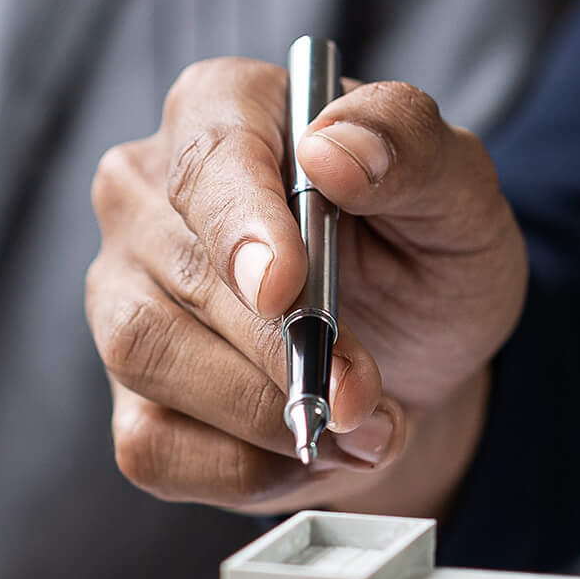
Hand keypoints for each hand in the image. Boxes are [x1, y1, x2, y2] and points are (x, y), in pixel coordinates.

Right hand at [86, 56, 527, 515]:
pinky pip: (153, 445)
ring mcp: (121, 294)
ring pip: (149, 356)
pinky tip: (306, 452)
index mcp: (224, 109)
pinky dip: (246, 468)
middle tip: (365, 395)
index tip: (284, 289)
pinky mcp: (127, 392)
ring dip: (264, 412)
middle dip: (284, 350)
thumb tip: (335, 149)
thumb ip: (411, 145)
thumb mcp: (458, 195)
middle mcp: (147, 195)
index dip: (243, 228)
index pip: (209, 161)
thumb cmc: (425, 257)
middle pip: (181, 272)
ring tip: (358, 427)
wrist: (417, 360)